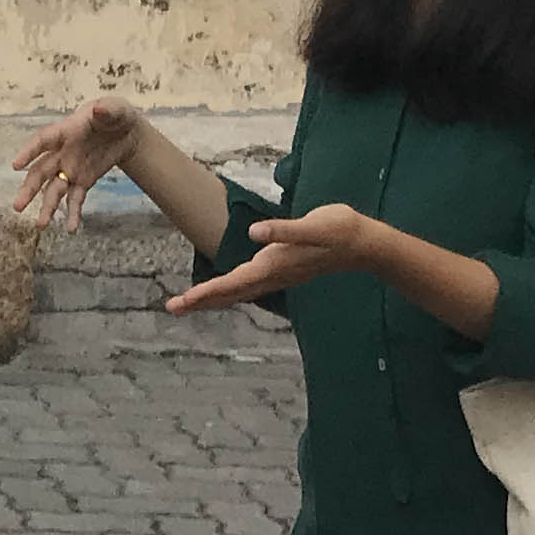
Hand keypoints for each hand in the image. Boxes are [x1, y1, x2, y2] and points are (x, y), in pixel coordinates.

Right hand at [9, 98, 143, 229]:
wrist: (126, 133)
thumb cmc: (115, 115)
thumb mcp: (116, 109)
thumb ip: (108, 110)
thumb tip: (99, 110)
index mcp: (66, 131)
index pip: (43, 140)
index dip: (29, 151)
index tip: (16, 165)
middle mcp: (63, 152)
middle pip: (41, 171)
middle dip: (29, 188)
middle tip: (17, 206)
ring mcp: (71, 168)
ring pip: (53, 189)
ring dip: (46, 206)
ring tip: (41, 225)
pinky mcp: (83, 181)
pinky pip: (75, 199)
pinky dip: (72, 213)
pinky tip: (71, 228)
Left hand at [169, 202, 381, 313]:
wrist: (362, 242)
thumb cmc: (338, 230)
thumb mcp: (313, 226)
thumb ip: (284, 230)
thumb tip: (256, 234)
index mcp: (275, 266)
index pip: (233, 283)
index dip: (206, 292)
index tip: (182, 302)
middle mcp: (273, 275)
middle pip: (231, 293)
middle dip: (201, 301)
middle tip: (172, 308)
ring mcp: (278, 274)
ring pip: (238, 291)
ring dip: (212, 297)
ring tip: (187, 302)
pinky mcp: (282, 268)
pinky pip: (249, 284)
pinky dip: (229, 288)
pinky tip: (222, 289)